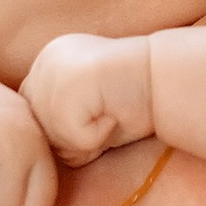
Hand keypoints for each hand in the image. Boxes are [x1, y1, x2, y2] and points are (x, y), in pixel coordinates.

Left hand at [19, 32, 154, 167]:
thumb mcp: (87, 102)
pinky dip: (98, 140)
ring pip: (55, 141)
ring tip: (112, 112)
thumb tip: (38, 144)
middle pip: (40, 132)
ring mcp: (54, 74)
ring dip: (87, 141)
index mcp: (47, 61)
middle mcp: (44, 62)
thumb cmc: (135, 97)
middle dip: (74, 138)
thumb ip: (58, 112)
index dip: (68, 129)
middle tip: (108, 114)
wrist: (169, 78)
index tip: (101, 110)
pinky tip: (115, 114)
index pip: (36, 118)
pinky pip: (75, 142)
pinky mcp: (68, 91)